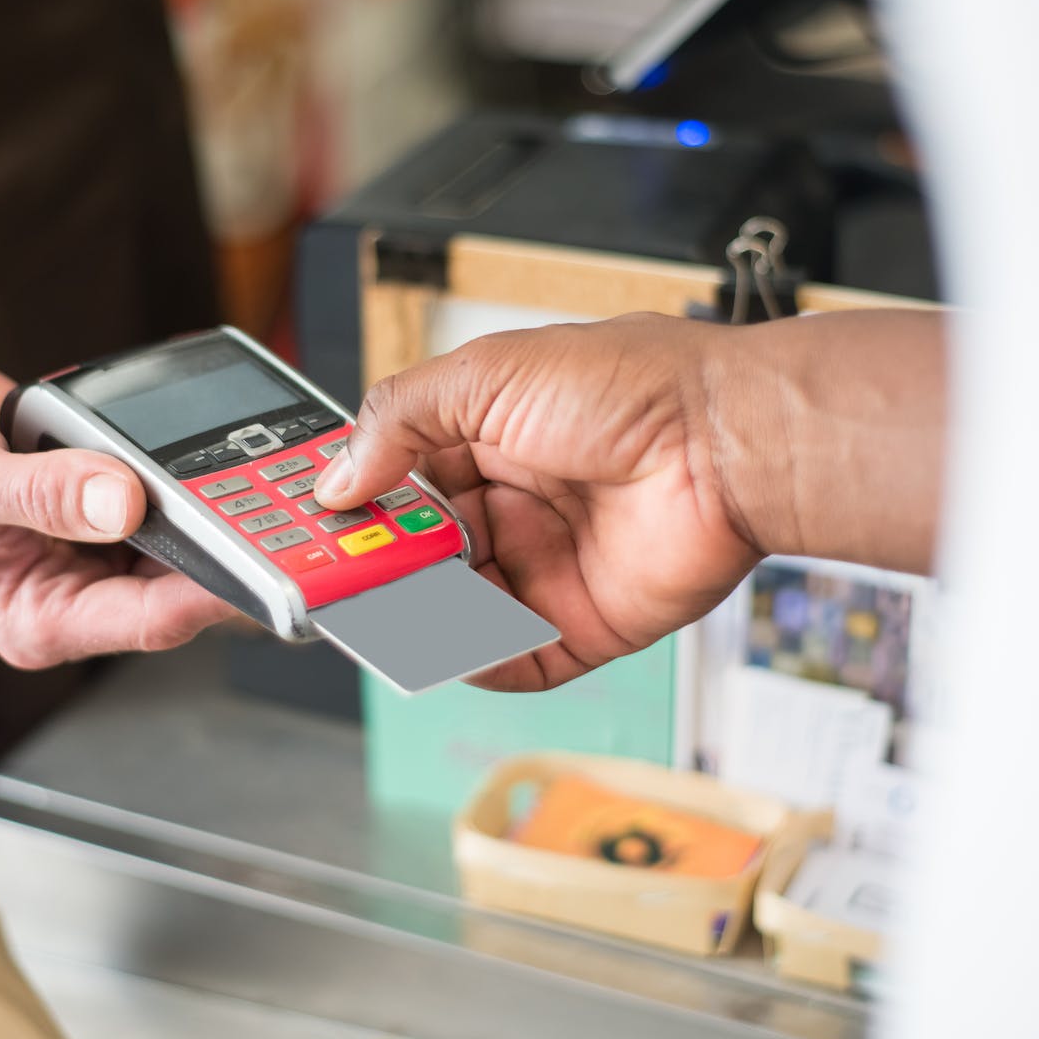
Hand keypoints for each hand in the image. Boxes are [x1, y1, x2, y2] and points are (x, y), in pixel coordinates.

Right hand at [0, 317, 236, 668]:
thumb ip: (41, 493)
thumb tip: (120, 501)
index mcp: (38, 617)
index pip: (144, 621)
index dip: (208, 596)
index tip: (260, 567)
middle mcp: (74, 593)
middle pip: (178, 586)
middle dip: (230, 555)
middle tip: (291, 520)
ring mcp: (94, 549)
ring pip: (181, 542)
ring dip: (219, 516)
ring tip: (270, 486)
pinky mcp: (108, 505)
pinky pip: (165, 499)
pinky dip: (191, 480)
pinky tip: (222, 456)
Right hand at [314, 314, 772, 689]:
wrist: (727, 441)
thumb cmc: (631, 388)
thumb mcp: (488, 375)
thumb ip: (399, 419)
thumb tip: (336, 476)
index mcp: (487, 438)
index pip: (396, 482)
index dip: (352, 505)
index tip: (310, 526)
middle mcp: (514, 504)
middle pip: (418, 553)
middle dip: (374, 568)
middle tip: (332, 581)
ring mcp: (547, 567)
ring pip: (454, 611)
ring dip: (414, 617)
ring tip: (383, 613)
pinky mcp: (584, 625)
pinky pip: (514, 661)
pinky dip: (476, 663)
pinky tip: (448, 649)